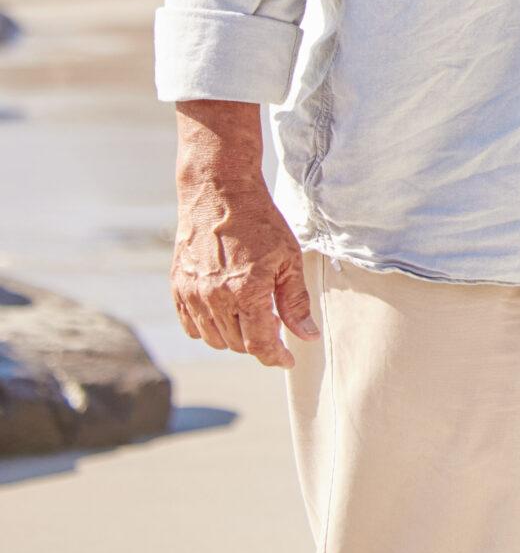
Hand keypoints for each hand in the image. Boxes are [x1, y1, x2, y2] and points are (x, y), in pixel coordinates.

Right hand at [170, 102, 314, 368]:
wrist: (218, 193)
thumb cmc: (260, 223)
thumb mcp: (288, 259)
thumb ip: (296, 302)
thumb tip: (308, 336)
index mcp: (246, 292)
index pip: (259, 344)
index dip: (276, 357)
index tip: (288, 359)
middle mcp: (215, 298)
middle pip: (237, 344)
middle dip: (259, 342)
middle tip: (273, 326)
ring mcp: (192, 294)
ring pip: (214, 338)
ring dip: (234, 337)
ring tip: (251, 317)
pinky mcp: (178, 288)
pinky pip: (191, 326)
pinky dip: (209, 328)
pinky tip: (225, 312)